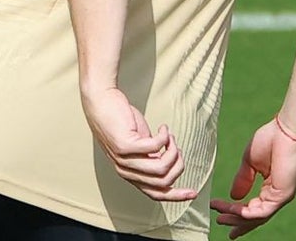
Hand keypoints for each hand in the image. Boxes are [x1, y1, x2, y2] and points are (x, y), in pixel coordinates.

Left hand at [82, 86, 197, 201]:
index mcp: (130, 175)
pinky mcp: (125, 145)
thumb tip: (170, 163)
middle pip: (163, 182)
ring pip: (161, 167)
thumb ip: (151, 157)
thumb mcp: (139, 143)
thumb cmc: (121, 120)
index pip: (156, 194)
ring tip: (170, 137)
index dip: (176, 196)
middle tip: (177, 147)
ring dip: (173, 151)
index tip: (194, 193)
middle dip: (178, 165)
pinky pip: (156, 147)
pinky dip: (165, 137)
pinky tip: (163, 128)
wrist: (101, 100)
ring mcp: (124, 159)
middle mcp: (125, 171)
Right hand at [210, 118, 295, 236]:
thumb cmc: (270, 140)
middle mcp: (276, 195)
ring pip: (257, 216)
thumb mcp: (250, 163)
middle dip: (237, 222)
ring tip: (220, 218)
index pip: (253, 207)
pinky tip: (234, 210)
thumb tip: (233, 197)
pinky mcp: (283, 195)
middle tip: (220, 223)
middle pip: (255, 217)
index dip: (236, 212)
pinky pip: (263, 211)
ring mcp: (281, 197)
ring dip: (237, 217)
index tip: (219, 212)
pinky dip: (247, 213)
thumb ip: (243, 180)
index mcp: (271, 187)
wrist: (284, 130)